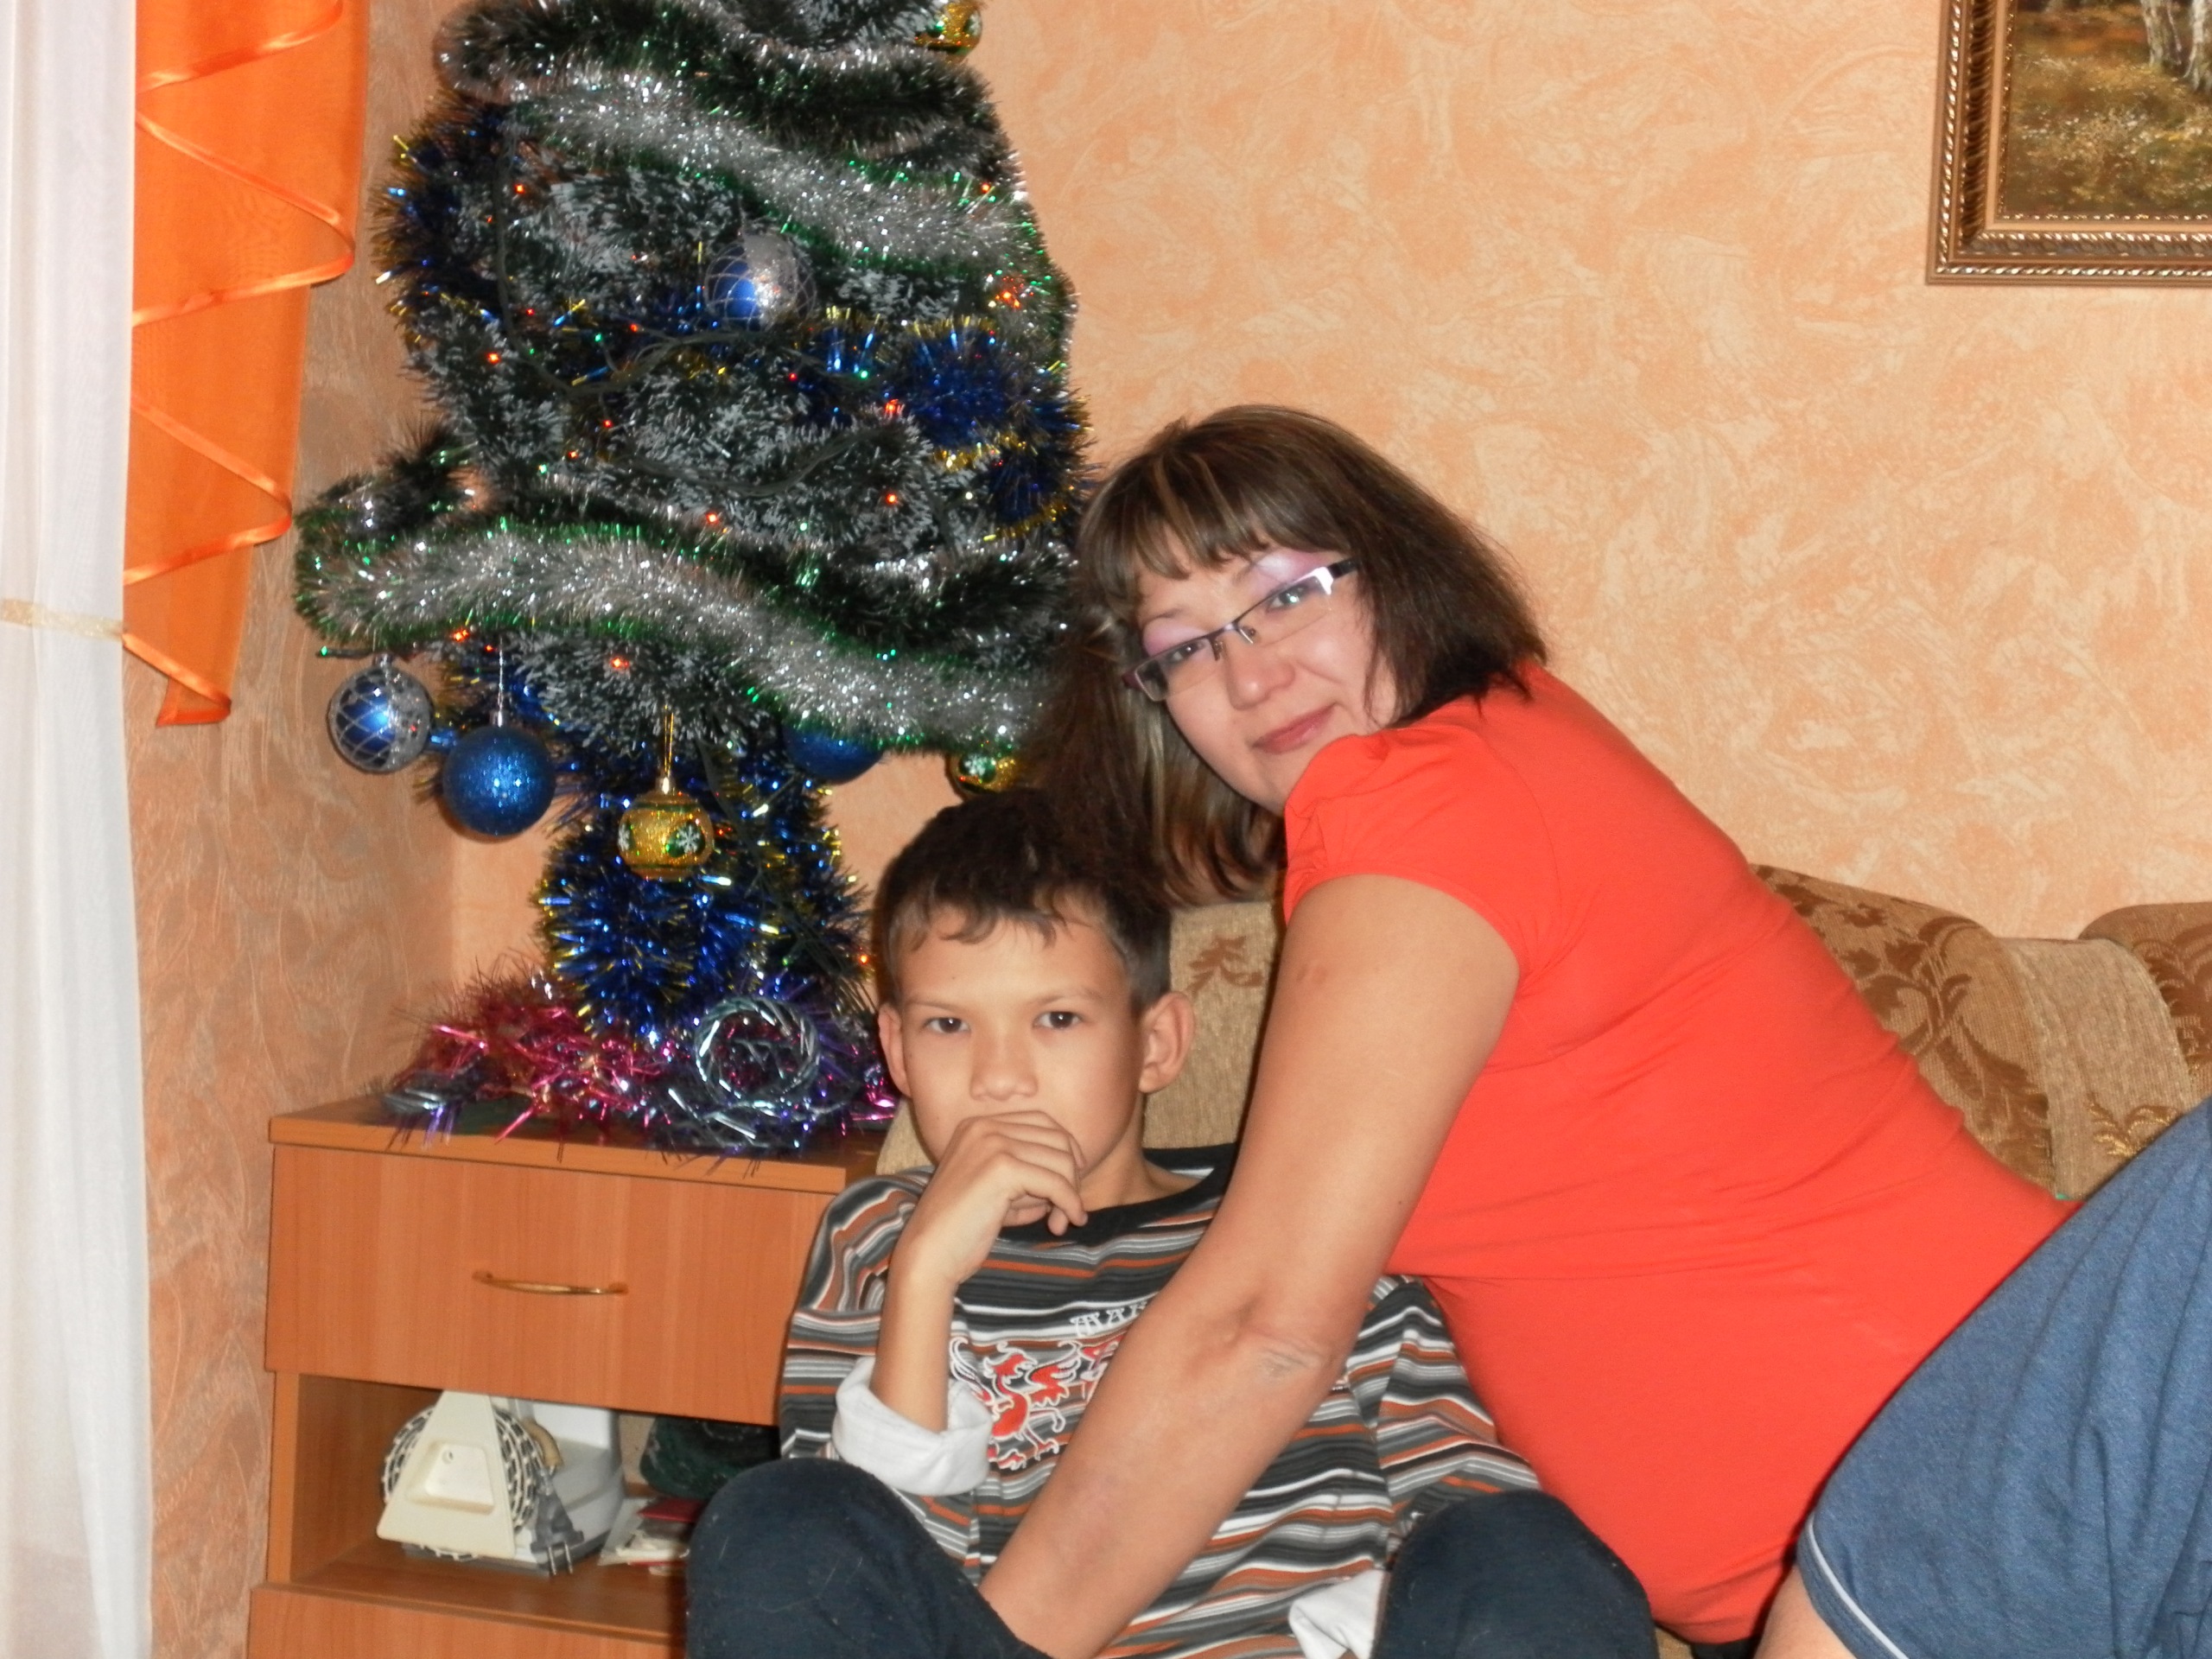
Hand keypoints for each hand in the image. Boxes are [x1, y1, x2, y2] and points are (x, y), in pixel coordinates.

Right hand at [899, 1111, 1089, 1290]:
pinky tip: (1065, 1222)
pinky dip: (1069, 1202)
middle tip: (1067, 1209)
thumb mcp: (997, 1188)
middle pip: (1056, 1137)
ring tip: (1060, 1221)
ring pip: (1060, 1159)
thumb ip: (1029, 1172)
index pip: (1042, 1122)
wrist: (929, 1253)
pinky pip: (1055, 1182)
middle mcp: (984, 1126)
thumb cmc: (963, 1227)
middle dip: (1070, 1174)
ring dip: (1070, 1192)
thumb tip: (1072, 1174)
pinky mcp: (1001, 1168)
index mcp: (979, 1125)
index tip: (1070, 1184)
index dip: (1065, 1151)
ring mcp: (992, 1143)